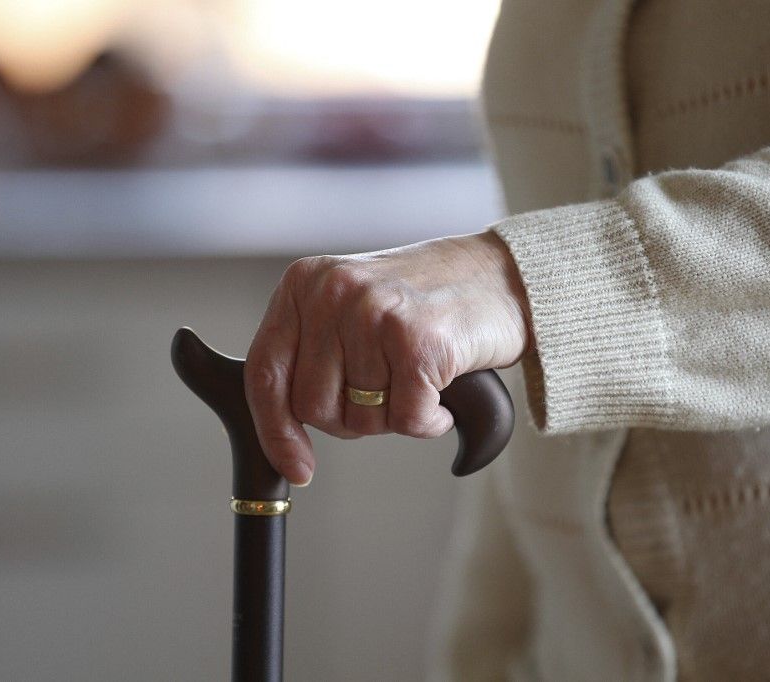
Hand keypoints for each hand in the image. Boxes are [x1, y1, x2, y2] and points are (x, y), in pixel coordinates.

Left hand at [244, 231, 530, 485]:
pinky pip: (407, 420)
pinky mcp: (418, 341)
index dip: (276, 431)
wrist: (503, 277)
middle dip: (352, 419)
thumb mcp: (352, 308)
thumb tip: (283, 433)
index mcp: (305, 283)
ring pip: (362, 418)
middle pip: (313, 406)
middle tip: (388, 393)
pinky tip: (442, 390)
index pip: (266, 372)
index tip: (298, 467)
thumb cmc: (428, 301)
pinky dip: (429, 421)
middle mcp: (333, 292)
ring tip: (419, 378)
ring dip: (396, 416)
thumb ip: (314, 352)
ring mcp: (375, 313)